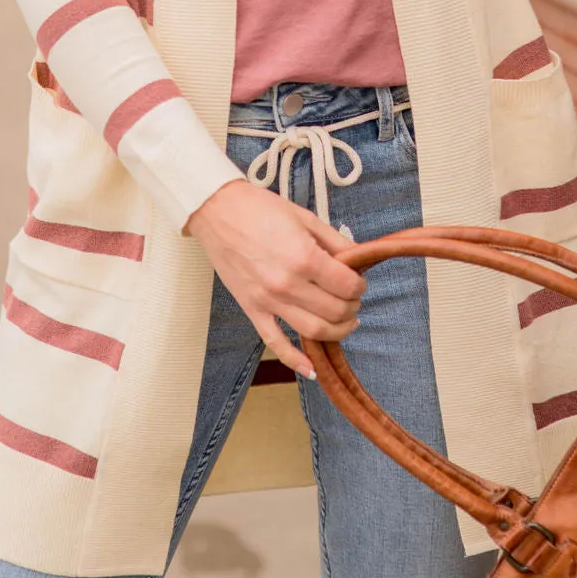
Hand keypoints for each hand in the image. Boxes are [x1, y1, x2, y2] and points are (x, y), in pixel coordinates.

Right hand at [187, 179, 365, 378]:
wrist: (218, 211)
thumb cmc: (260, 208)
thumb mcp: (304, 217)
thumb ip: (333, 241)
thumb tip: (356, 259)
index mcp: (304, 257)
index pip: (346, 285)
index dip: (359, 285)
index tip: (358, 281)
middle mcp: (288, 285)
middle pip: (335, 311)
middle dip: (352, 307)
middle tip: (353, 298)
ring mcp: (268, 301)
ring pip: (313, 332)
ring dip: (337, 332)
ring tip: (345, 322)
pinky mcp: (252, 310)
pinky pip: (275, 343)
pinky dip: (295, 361)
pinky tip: (312, 369)